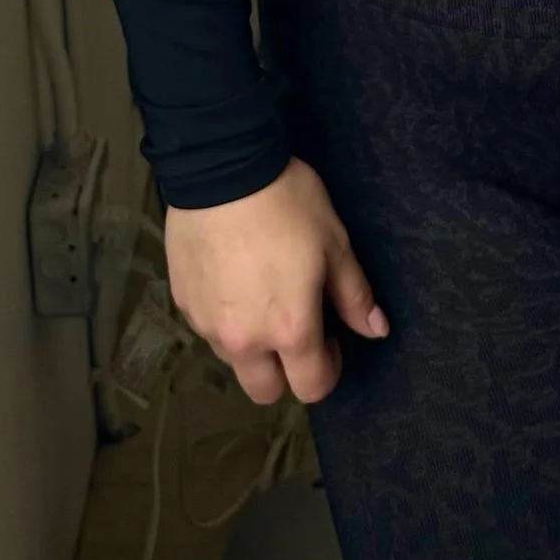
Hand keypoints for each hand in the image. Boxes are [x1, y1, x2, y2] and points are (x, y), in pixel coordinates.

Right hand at [163, 159, 388, 406]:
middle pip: (264, 391)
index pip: (312, 386)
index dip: (328, 369)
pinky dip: (224, 317)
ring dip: (251, 345)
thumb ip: (354, 295)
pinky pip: (208, 328)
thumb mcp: (334, 243)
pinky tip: (232, 278)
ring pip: (233, 360)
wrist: (221, 169)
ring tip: (260, 295)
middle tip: (294, 328)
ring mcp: (207, 325)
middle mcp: (244, 340)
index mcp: (290, 330)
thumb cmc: (287, 204)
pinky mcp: (182, 303)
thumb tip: (377, 330)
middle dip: (284, 373)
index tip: (332, 338)